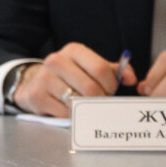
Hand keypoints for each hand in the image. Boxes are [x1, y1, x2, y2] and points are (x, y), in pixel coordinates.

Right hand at [12, 42, 131, 116]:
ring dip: (86, 108)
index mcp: (73, 50)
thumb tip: (131, 79)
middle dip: (100, 99)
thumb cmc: (71, 75)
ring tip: (86, 105)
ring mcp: (44, 78)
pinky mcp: (36, 95)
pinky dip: (73, 116)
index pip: (101, 69)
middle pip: (91, 88)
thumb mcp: (91, 67)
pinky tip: (71, 110)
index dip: (110, 85)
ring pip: (78, 101)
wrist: (35, 82)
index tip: (110, 90)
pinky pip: (64, 112)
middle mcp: (56, 61)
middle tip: (99, 101)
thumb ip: (115, 71)